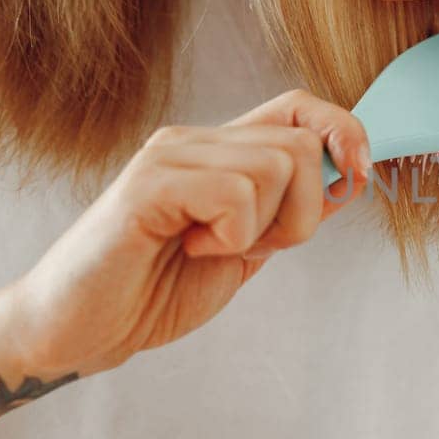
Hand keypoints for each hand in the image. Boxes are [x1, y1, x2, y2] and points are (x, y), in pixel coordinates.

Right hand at [0, 91, 371, 378]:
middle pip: (302, 143)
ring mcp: (169, 157)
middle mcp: (195, 141)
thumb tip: (351, 178)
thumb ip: (288, 213)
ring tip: (209, 249)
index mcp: (219, 153)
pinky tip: (188, 249)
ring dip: (262, 229)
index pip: (299, 107)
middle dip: (303, 212)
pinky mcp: (147, 185)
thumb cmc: (151, 292)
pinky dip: (230, 236)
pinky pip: (234, 194)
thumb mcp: (244, 251)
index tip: (361, 175)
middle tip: (250, 247)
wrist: (76, 331)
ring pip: (276, 167)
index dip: (344, 130)